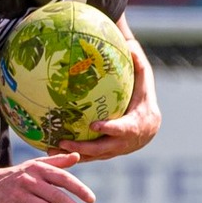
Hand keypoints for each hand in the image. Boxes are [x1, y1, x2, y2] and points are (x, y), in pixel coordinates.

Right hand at [0, 155, 95, 202]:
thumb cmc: (16, 176)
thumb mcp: (34, 165)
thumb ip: (56, 162)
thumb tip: (77, 156)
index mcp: (38, 169)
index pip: (63, 178)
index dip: (79, 189)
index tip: (91, 200)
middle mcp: (29, 180)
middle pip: (56, 196)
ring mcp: (18, 194)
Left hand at [63, 38, 159, 160]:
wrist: (150, 126)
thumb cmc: (144, 100)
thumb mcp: (145, 82)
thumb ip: (139, 66)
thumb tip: (131, 45)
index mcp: (136, 124)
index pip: (123, 129)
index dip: (110, 129)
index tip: (95, 125)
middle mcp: (125, 142)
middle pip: (103, 148)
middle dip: (84, 147)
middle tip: (64, 141)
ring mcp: (115, 151)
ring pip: (93, 156)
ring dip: (73, 154)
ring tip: (51, 149)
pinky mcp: (106, 154)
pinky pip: (88, 157)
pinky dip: (72, 155)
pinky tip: (52, 150)